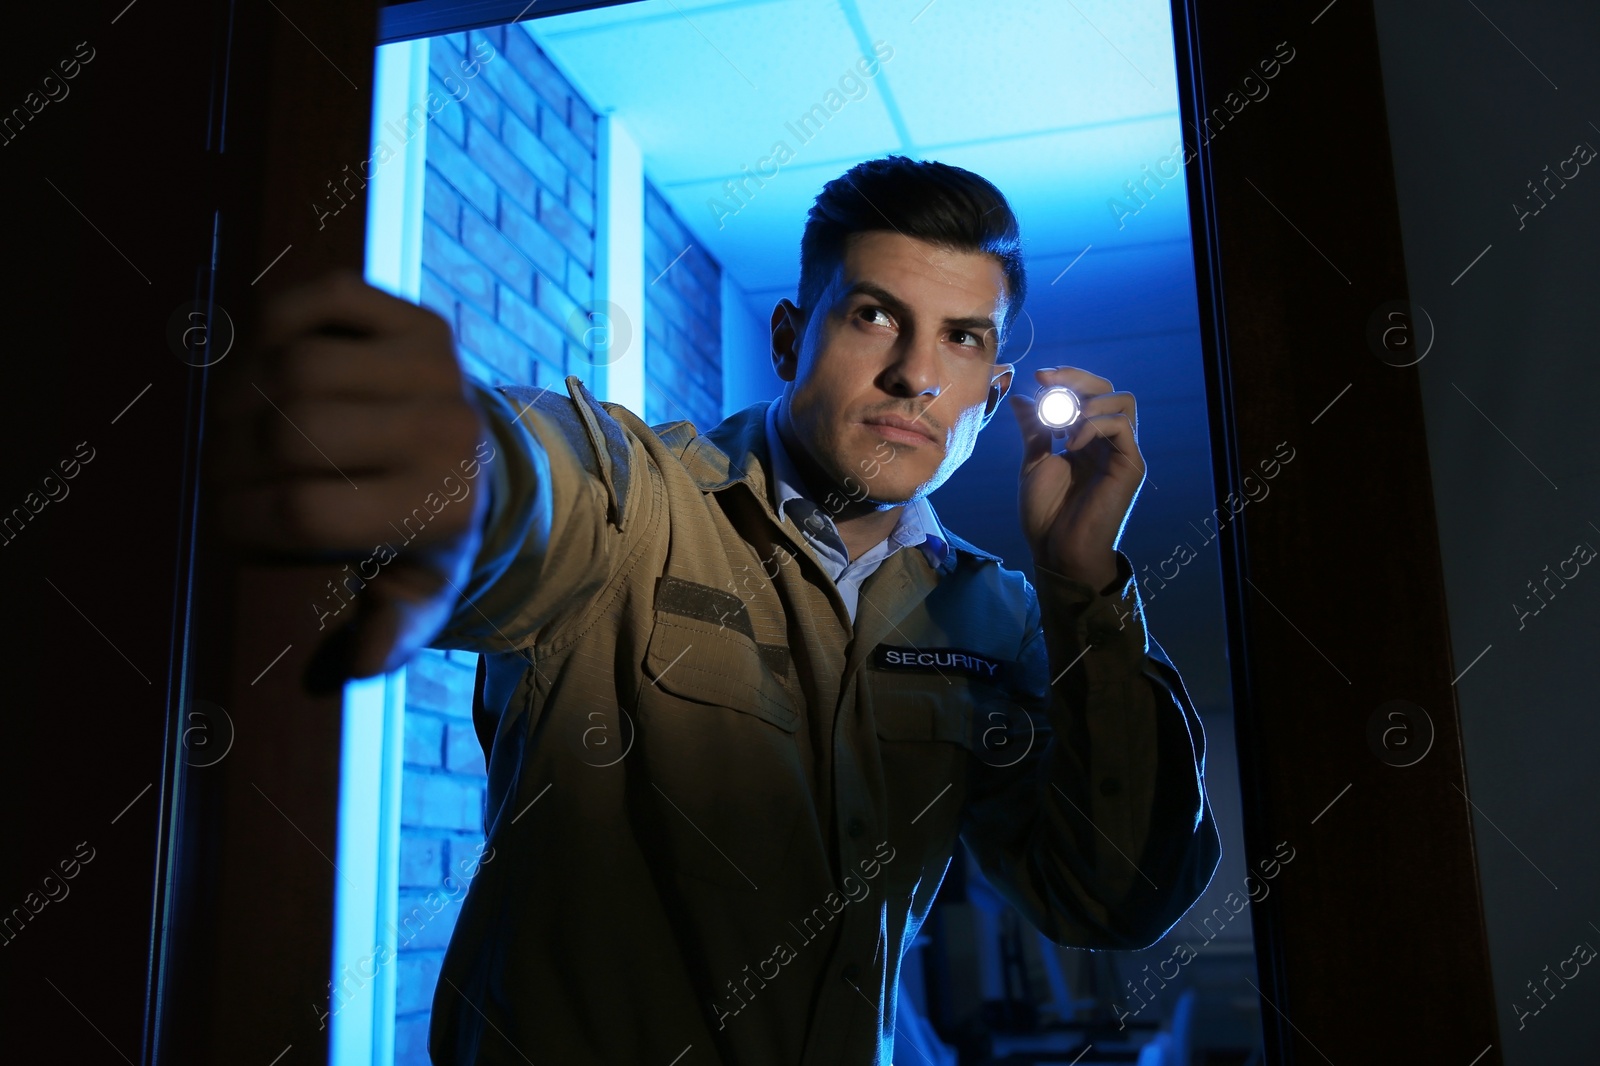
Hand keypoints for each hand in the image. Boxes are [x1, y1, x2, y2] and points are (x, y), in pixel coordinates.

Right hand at [208, 271, 491, 677]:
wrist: (488, 468)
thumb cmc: (426, 539)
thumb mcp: (415, 599)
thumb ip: (383, 636)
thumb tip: (348, 666)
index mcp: (439, 509)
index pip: (302, 513)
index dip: (237, 519)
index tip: (222, 525)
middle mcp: (447, 433)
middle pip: (287, 432)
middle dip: (227, 458)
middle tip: (217, 474)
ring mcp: (438, 370)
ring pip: (293, 363)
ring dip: (238, 393)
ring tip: (232, 425)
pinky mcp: (422, 322)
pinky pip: (322, 300)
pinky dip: (273, 323)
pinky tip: (263, 364)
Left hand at [1007, 366, 1144, 589]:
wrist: (1057, 550)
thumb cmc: (1046, 514)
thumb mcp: (1034, 462)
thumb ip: (1033, 429)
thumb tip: (1020, 397)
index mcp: (1087, 440)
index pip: (1089, 394)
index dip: (1067, 379)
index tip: (1038, 376)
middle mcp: (1108, 443)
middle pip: (1109, 390)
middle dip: (1077, 379)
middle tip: (1048, 382)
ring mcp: (1122, 453)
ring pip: (1124, 402)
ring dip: (1088, 402)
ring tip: (1061, 422)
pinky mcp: (1131, 466)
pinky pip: (1121, 426)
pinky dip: (1094, 425)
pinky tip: (1070, 443)